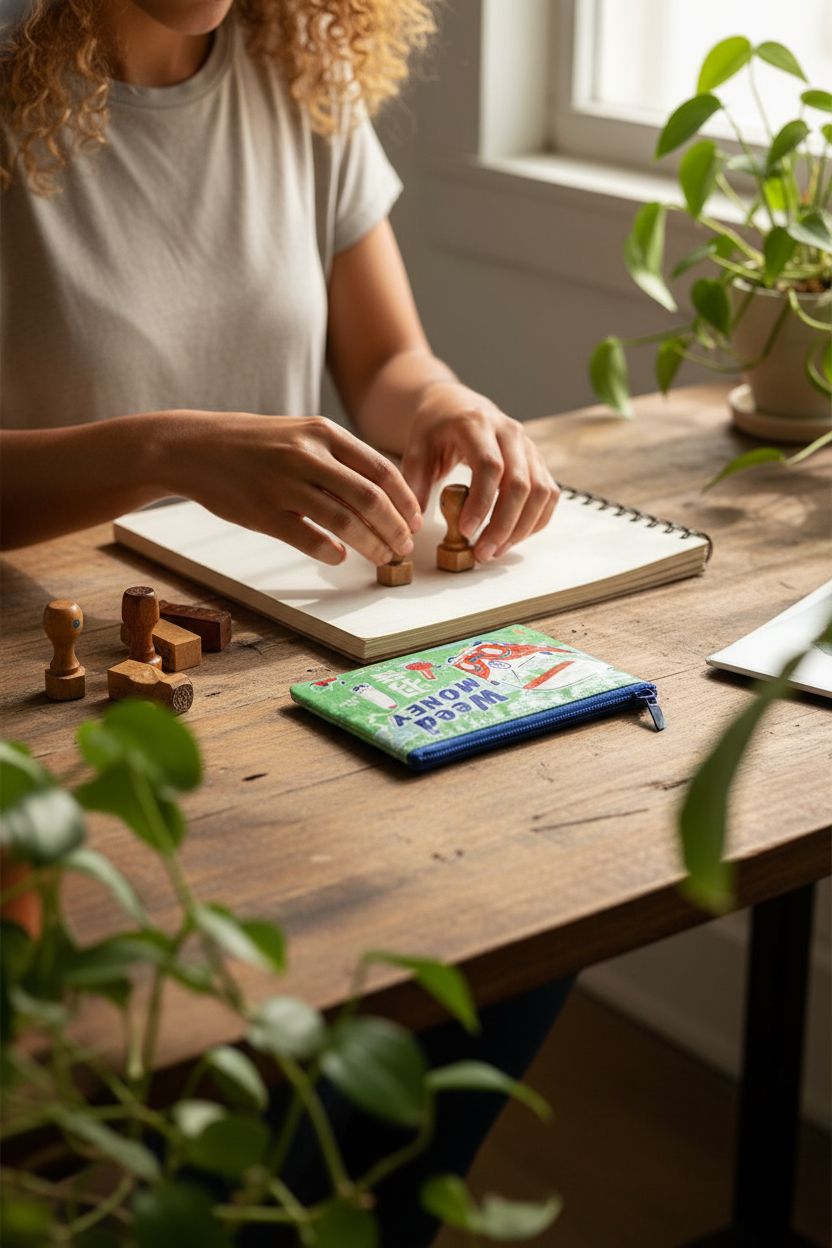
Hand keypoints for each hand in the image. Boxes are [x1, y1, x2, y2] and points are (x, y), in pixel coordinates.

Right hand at [163, 412, 420, 565]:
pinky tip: (338, 558)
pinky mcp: (262, 511)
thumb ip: (337, 458)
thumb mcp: (298, 434)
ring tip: (382, 557)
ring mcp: (283, 484)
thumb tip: (382, 494)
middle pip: (370, 498)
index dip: (404, 500)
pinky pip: (307, 538)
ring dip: (370, 545)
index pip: (380, 470)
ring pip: (343, 521)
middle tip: (404, 547)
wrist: (192, 447)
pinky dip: (329, 551)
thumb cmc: (252, 444)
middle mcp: (306, 456)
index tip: (415, 521)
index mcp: (322, 433)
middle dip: (394, 527)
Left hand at [401, 383, 559, 560]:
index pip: (490, 466)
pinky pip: (548, 495)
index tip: (467, 532)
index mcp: (477, 424)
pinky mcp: (537, 461)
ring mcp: (528, 446)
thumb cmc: (435, 428)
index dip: (481, 503)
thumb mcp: (416, 448)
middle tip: (482, 553)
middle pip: (520, 484)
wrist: (456, 405)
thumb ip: (414, 482)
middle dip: (503, 525)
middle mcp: (510, 433)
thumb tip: (415, 522)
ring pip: (541, 492)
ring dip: (521, 528)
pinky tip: (512, 538)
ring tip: (494, 551)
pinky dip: (535, 521)